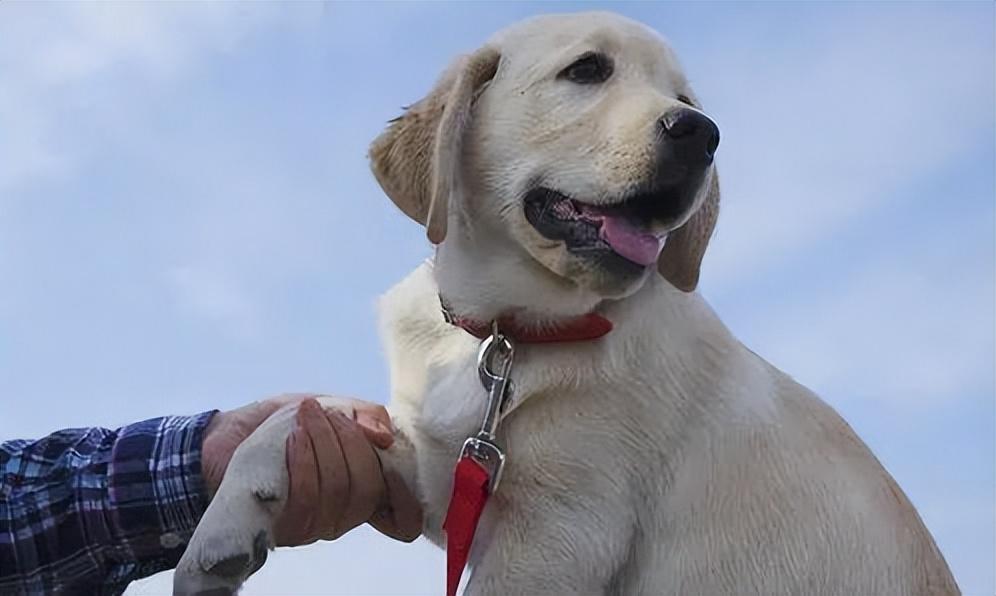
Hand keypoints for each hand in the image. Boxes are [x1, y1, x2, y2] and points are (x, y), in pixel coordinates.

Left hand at [201, 394, 421, 545]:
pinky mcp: (284, 526)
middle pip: (368, 487)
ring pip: (339, 490)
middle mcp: (342, 513)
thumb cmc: (278, 424)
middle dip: (351, 441)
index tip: (390, 455)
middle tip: (328, 413)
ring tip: (305, 417)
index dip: (405, 496)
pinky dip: (304, 459)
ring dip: (324, 444)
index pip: (400, 516)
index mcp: (359, 486)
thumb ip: (360, 414)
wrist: (221, 439)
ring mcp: (314, 524)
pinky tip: (293, 437)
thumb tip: (386, 436)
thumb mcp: (326, 406)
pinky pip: (308, 497)